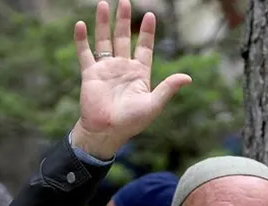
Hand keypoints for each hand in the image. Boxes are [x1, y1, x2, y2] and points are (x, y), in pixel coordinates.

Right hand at [69, 1, 191, 159]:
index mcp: (139, 74)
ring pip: (104, 40)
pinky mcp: (90, 74)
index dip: (147, 32)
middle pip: (123, 38)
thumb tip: (188, 78)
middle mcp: (122, 68)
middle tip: (124, 1)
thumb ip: (168, 88)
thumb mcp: (154, 104)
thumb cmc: (132, 122)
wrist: (107, 131)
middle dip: (124, 20)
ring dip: (103, 23)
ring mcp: (106, 69)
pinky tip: (80, 25)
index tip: (150, 15)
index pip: (144, 47)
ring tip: (103, 4)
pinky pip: (85, 53)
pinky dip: (82, 40)